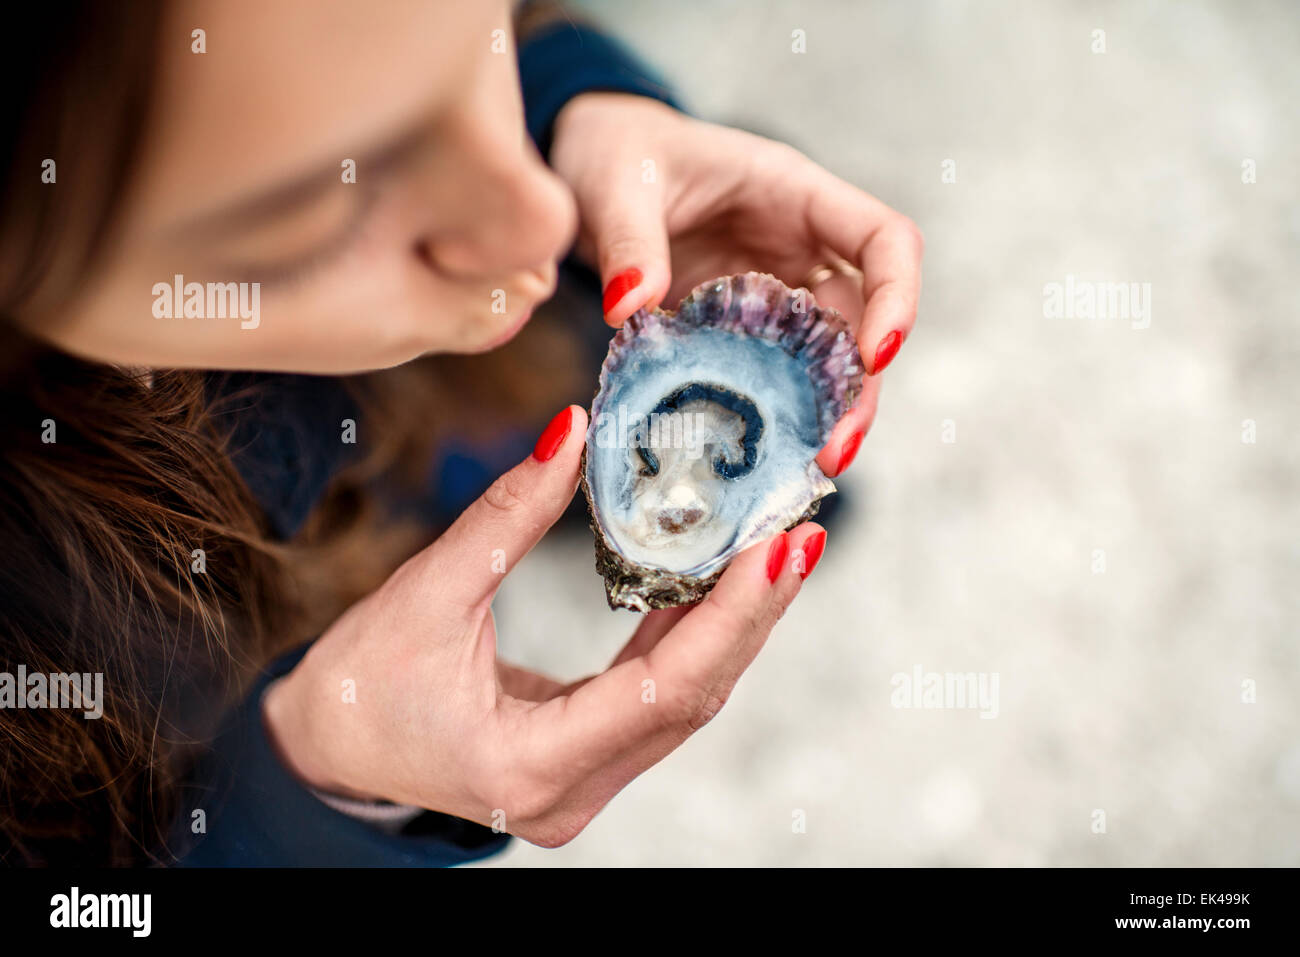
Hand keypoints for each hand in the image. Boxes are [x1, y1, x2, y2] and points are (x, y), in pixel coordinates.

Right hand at [263, 406, 823, 846]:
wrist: (329, 751)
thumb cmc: (359, 684)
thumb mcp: (425, 594)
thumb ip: (504, 517)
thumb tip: (573, 431)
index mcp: (528, 763)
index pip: (662, 692)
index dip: (730, 619)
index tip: (777, 550)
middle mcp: (570, 791)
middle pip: (692, 700)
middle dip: (752, 615)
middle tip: (798, 534)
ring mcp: (582, 784)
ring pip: (684, 702)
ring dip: (732, 626)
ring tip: (773, 550)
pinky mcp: (583, 761)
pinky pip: (657, 699)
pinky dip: (691, 638)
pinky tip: (717, 583)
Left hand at [550, 92, 924, 476]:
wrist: (588, 167)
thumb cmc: (614, 154)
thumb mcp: (614, 184)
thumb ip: (628, 240)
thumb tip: (633, 307)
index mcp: (792, 194)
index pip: (884, 239)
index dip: (897, 296)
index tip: (875, 356)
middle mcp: (799, 247)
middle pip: (862, 320)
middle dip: (859, 388)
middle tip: (833, 453)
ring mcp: (774, 293)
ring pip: (826, 360)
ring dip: (825, 415)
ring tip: (806, 472)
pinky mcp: (740, 332)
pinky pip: (773, 378)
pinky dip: (774, 417)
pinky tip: (763, 462)